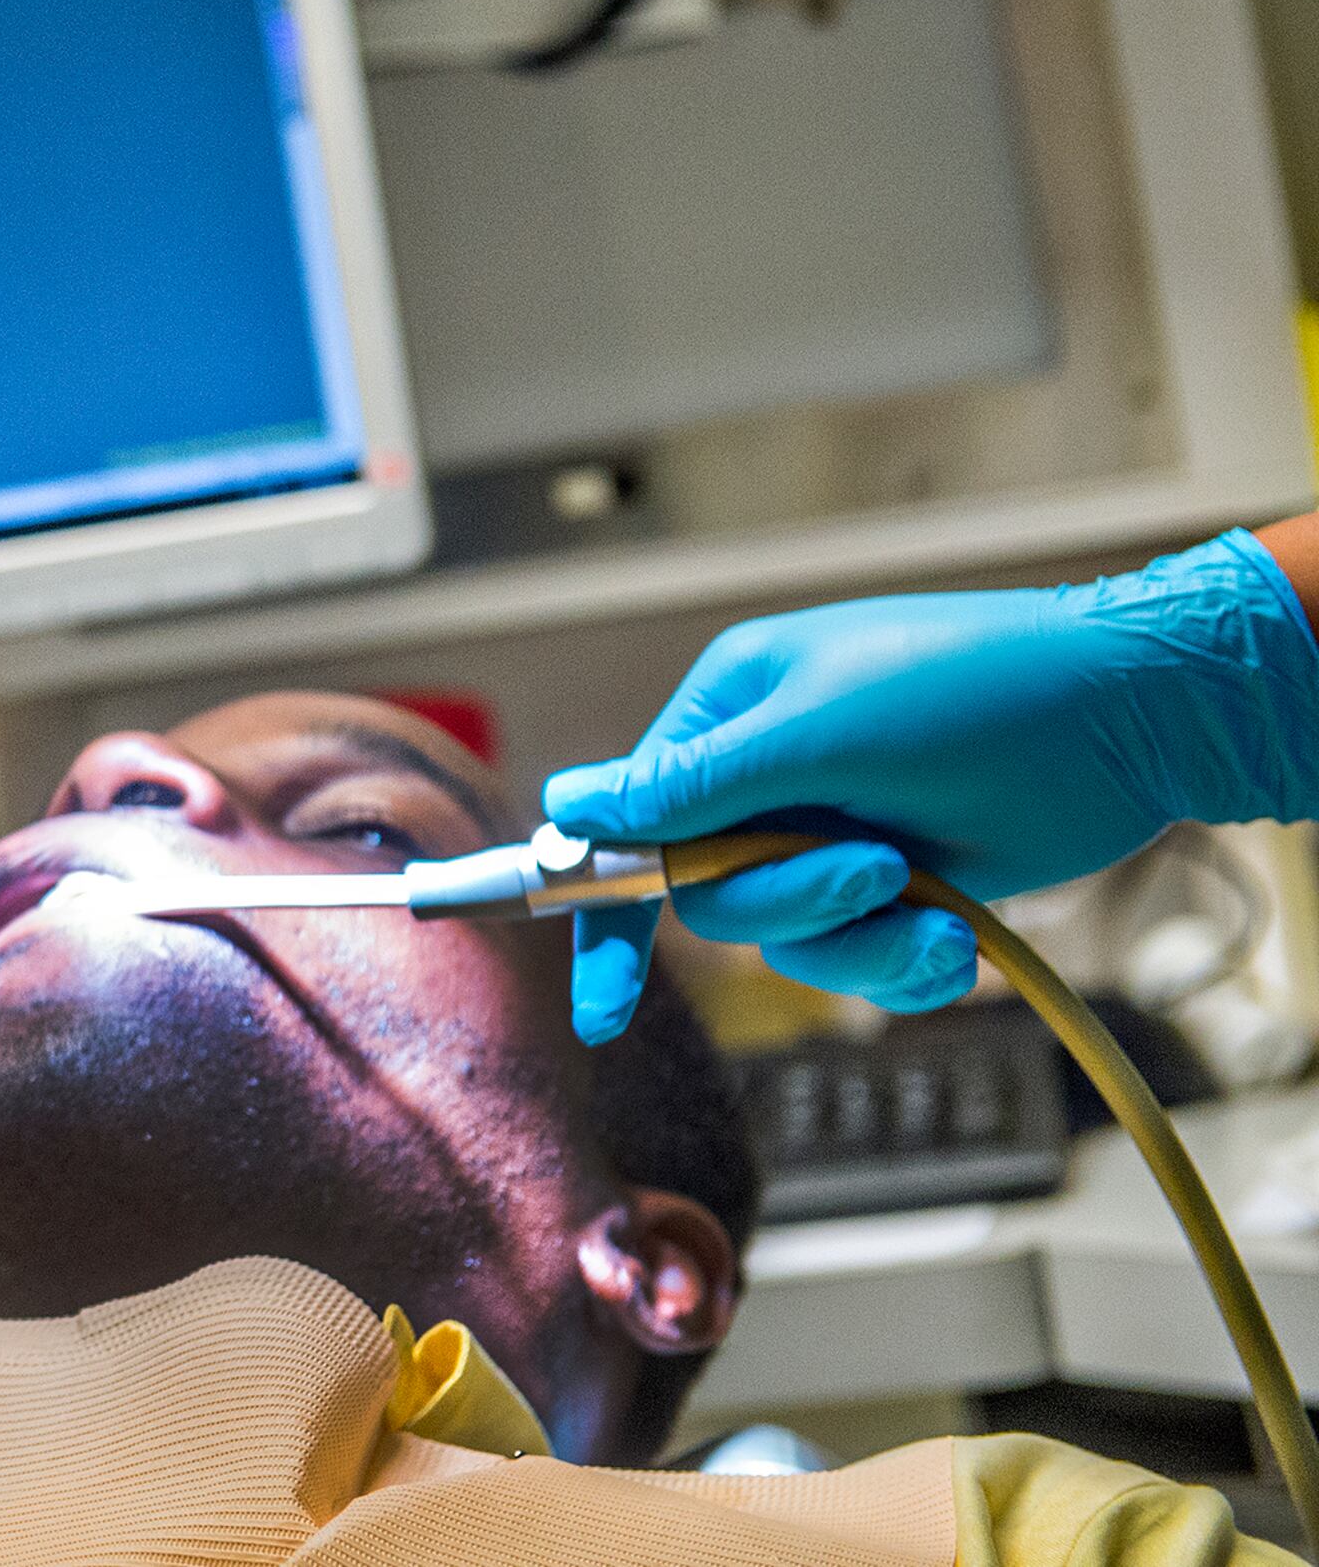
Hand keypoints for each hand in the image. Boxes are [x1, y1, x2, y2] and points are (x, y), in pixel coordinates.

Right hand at [541, 533, 1318, 1041]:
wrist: (1134, 719)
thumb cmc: (974, 692)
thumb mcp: (821, 731)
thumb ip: (693, 785)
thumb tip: (565, 805)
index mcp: (730, 712)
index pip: (630, 815)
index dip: (601, 901)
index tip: (598, 1007)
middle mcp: (769, 779)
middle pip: (709, 893)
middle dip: (791, 899)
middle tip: (873, 873)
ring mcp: (834, 835)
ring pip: (789, 940)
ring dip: (861, 939)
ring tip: (932, 902)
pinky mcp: (900, 887)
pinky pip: (860, 959)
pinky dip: (907, 961)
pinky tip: (958, 936)